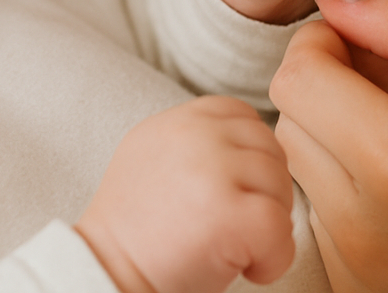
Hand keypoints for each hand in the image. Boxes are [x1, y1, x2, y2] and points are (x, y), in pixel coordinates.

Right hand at [75, 97, 295, 292]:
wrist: (106, 270)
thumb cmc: (136, 227)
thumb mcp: (152, 153)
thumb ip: (196, 137)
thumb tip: (249, 142)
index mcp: (181, 119)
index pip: (244, 116)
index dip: (250, 157)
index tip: (232, 193)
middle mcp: (197, 134)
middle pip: (269, 150)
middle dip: (264, 192)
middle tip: (235, 228)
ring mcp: (214, 170)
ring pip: (280, 186)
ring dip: (269, 225)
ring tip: (235, 247)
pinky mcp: (229, 215)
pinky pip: (281, 228)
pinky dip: (274, 258)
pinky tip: (246, 269)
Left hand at [270, 0, 387, 291]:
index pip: (298, 76)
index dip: (325, 42)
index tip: (368, 39)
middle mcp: (363, 222)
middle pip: (290, 118)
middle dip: (329, 83)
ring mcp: (357, 263)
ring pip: (300, 164)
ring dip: (334, 132)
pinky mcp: (360, 286)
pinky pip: (321, 211)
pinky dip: (346, 183)